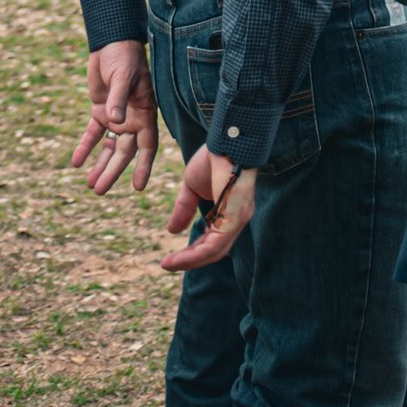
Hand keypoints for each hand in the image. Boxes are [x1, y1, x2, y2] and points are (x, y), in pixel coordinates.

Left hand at [70, 40, 157, 195]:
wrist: (111, 44)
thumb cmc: (124, 58)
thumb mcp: (123, 77)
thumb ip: (119, 99)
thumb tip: (114, 121)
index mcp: (146, 113)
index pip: (147, 146)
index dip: (143, 166)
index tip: (137, 187)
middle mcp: (133, 119)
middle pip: (124, 152)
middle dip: (112, 172)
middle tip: (99, 191)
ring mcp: (116, 117)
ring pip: (109, 148)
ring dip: (100, 165)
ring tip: (90, 185)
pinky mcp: (100, 111)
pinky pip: (92, 134)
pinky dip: (84, 147)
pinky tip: (76, 162)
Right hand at [162, 147, 255, 272]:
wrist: (223, 142)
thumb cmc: (213, 159)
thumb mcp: (192, 188)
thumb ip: (184, 208)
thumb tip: (172, 231)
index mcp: (228, 211)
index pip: (212, 240)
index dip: (192, 251)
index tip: (171, 258)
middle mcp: (236, 218)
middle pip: (214, 250)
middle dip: (190, 260)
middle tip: (168, 265)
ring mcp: (238, 219)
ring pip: (214, 252)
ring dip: (190, 261)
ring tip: (168, 265)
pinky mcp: (235, 218)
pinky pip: (215, 245)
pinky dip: (195, 255)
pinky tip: (179, 259)